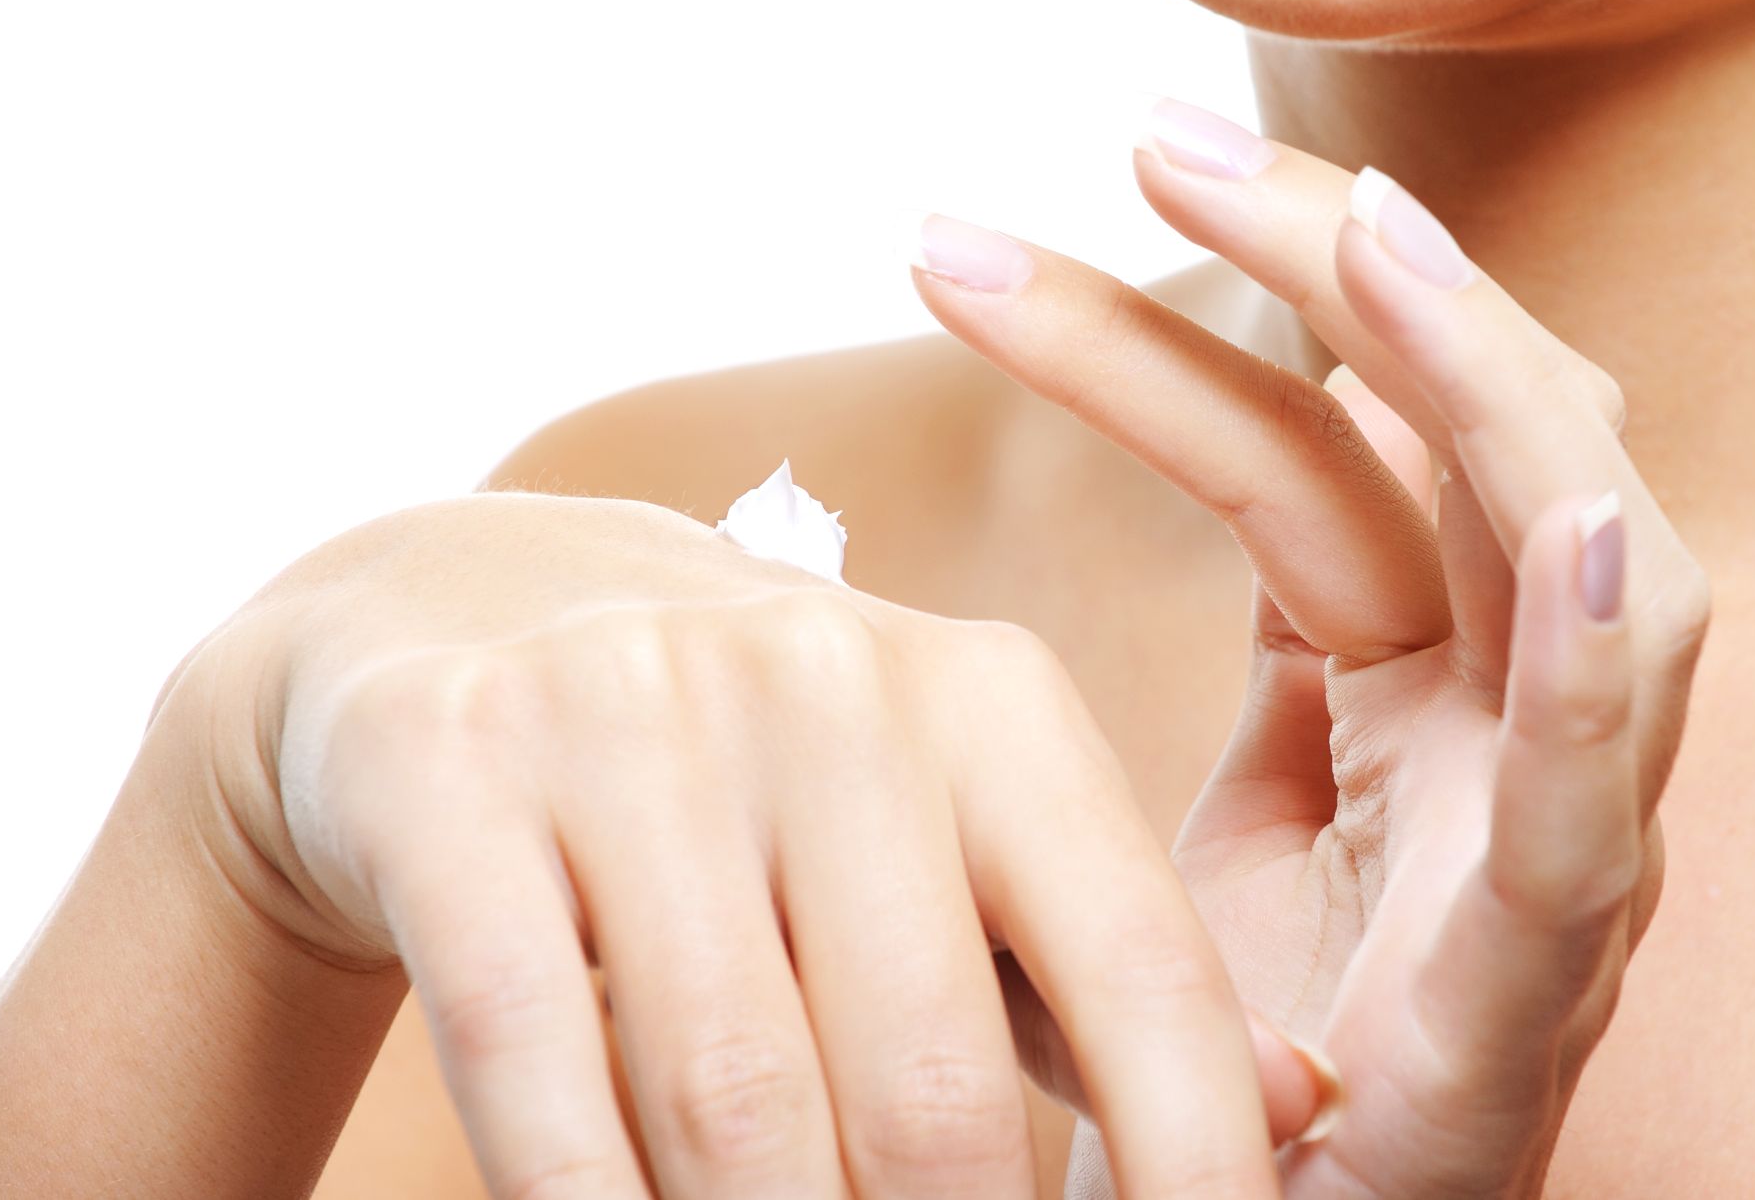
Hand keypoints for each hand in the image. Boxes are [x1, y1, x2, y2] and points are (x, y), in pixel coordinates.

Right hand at [175, 490, 1317, 1198]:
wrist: (472, 612)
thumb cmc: (762, 773)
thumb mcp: (950, 827)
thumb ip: (1095, 969)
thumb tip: (1304, 1113)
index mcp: (993, 700)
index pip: (1143, 977)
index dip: (1194, 1183)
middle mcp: (824, 676)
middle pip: (930, 1092)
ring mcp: (625, 705)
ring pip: (732, 1099)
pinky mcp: (450, 760)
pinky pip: (532, 1059)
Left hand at [913, 102, 1711, 1198]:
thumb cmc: (1218, 1074)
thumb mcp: (1184, 850)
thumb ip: (1195, 697)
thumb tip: (1042, 542)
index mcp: (1413, 684)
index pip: (1317, 454)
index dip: (1187, 323)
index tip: (983, 234)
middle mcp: (1501, 720)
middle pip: (1462, 436)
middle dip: (1333, 269)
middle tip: (1151, 135)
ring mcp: (1548, 827)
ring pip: (1579, 546)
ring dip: (1483, 378)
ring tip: (1359, 234)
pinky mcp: (1548, 969)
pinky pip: (1592, 792)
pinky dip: (1592, 658)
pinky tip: (1556, 522)